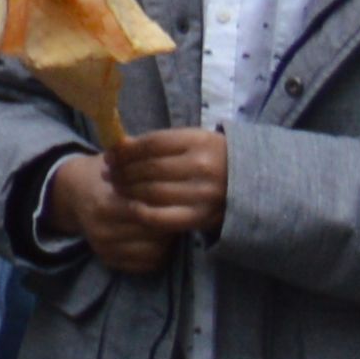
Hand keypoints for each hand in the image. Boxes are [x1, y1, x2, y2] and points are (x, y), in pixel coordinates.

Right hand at [43, 152, 174, 276]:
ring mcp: (105, 249)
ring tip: (169, 225)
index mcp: (104, 205)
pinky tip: (158, 239)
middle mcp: (102, 231)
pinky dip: (157, 254)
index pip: (145, 213)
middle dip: (168, 224)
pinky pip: (145, 265)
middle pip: (151, 235)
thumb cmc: (105, 175)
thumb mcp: (118, 164)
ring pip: (152, 253)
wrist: (75, 192)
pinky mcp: (109, 261)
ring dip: (166, 241)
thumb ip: (141, 168)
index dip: (164, 207)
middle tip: (178, 214)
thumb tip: (171, 170)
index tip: (176, 200)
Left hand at [104, 126, 231, 242]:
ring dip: (128, 190)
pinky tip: (132, 206)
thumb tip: (119, 147)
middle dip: (123, 171)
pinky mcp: (201, 218)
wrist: (251, 182)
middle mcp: (201, 168)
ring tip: (116, 187)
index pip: (151, 145)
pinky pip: (163, 218)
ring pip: (153, 193)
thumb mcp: (192, 140)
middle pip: (149, 169)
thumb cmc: (213, 156)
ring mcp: (202, 195)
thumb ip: (159, 143)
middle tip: (108, 173)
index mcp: (199, 142)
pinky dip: (142, 212)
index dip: (125, 151)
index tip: (110, 155)